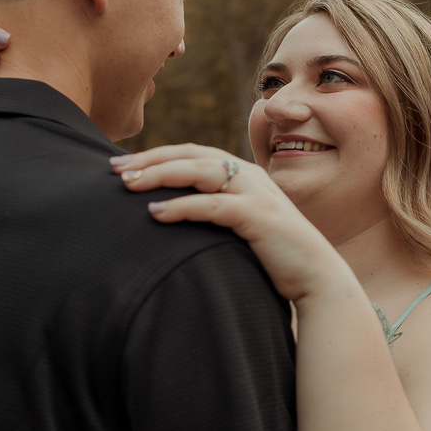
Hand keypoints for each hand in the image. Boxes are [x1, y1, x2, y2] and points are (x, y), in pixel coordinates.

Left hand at [111, 143, 341, 301]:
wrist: (316, 277)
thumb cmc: (271, 256)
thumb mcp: (238, 226)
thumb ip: (213, 212)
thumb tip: (168, 214)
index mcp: (241, 174)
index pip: (191, 153)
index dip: (155, 154)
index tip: (121, 164)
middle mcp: (248, 176)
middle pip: (190, 156)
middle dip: (150, 160)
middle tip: (114, 170)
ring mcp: (255, 193)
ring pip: (199, 172)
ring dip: (160, 175)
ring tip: (128, 186)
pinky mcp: (258, 216)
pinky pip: (212, 205)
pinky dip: (182, 206)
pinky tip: (156, 213)